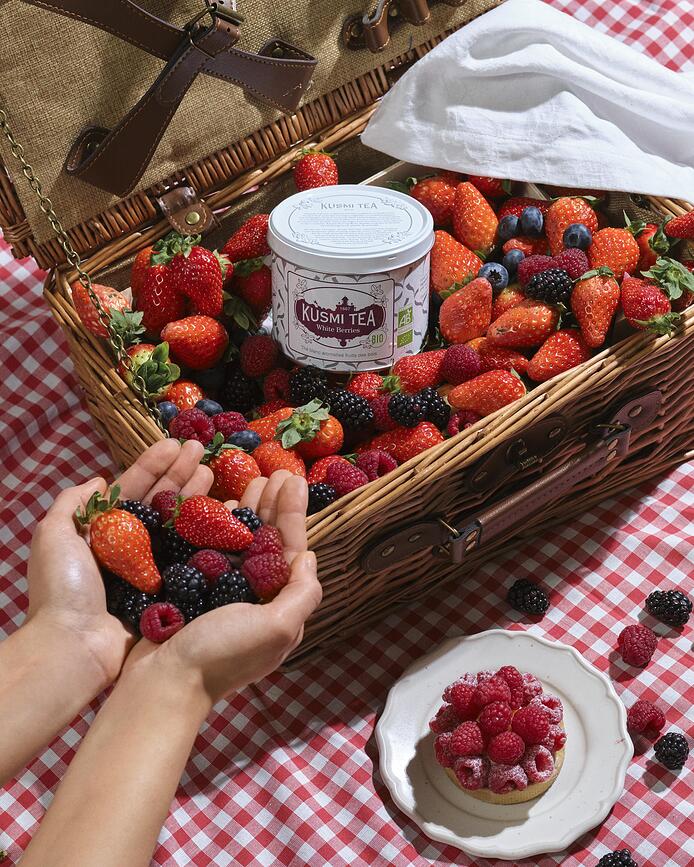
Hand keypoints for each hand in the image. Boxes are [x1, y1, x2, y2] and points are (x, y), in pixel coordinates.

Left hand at [26, 439, 213, 687]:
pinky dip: (207, 534)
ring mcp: (151, 566)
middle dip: (180, 473)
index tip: (174, 443)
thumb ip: (71, 505)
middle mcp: (129, 545)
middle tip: (202, 449)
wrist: (75, 645)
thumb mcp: (53, 537)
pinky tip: (224, 514)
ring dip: (196, 496)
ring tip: (214, 472)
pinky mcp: (169, 588)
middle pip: (160, 501)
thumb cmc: (63, 589)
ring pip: (179, 523)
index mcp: (104, 530)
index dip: (153, 465)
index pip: (132, 489)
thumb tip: (98, 480)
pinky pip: (191, 555)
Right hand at [125, 471, 321, 704]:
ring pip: (241, 541)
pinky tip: (221, 505)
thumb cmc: (222, 653)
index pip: (290, 551)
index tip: (294, 481)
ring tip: (252, 479)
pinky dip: (218, 526)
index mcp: (277, 606)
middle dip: (274, 506)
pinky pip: (210, 549)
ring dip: (249, 510)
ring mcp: (222, 592)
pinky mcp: (193, 588)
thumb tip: (308, 559)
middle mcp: (253, 597)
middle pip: (268, 541)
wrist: (162, 680)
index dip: (293, 515)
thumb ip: (301, 594)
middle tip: (276, 471)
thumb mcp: (278, 627)